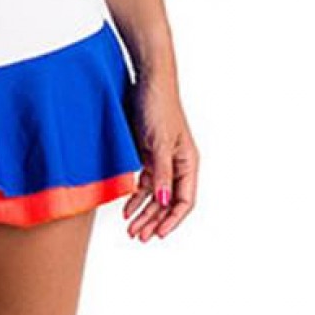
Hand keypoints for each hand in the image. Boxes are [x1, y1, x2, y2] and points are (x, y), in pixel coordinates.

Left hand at [121, 75, 197, 241]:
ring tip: (131, 228)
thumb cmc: (159, 105)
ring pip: (156, 194)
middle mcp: (178, 163)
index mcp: (188, 162)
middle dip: (154, 220)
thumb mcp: (160, 143)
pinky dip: (136, 195)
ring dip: (144, 211)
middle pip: (169, 201)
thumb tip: (165, 202)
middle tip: (138, 236)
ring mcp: (162, 158)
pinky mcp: (147, 151)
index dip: (172, 220)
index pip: (185, 200)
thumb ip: (163, 174)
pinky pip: (145, 181)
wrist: (146, 79)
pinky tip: (127, 206)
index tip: (157, 234)